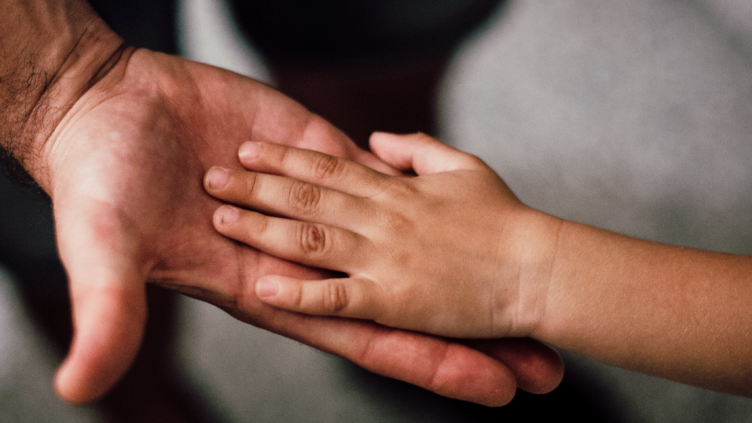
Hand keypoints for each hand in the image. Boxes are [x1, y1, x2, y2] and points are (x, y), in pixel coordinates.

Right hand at [40, 50, 562, 404]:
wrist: (99, 108)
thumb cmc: (95, 188)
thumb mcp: (102, 255)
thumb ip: (105, 317)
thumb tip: (78, 389)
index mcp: (267, 289)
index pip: (366, 336)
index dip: (429, 364)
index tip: (493, 390)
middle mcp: (302, 256)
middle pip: (404, 302)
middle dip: (468, 336)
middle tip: (543, 368)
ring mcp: (313, 203)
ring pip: (405, 240)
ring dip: (463, 265)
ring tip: (528, 288)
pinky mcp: (312, 149)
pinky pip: (380, 174)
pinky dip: (424, 187)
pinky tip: (475, 205)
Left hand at [203, 133, 564, 338]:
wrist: (539, 269)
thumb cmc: (508, 221)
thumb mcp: (464, 167)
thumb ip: (417, 150)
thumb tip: (377, 140)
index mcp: (397, 190)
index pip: (329, 168)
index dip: (285, 158)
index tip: (249, 148)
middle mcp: (383, 220)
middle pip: (307, 197)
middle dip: (255, 186)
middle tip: (211, 177)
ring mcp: (384, 260)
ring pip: (310, 239)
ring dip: (261, 227)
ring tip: (220, 219)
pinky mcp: (393, 301)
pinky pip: (336, 297)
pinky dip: (299, 293)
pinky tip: (263, 287)